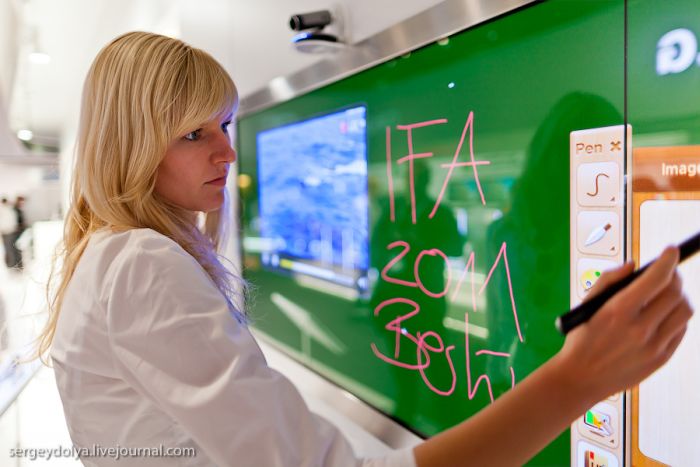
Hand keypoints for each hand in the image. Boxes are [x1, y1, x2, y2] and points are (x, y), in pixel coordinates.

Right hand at [553, 247, 692, 402]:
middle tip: (668, 273)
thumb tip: (633, 266)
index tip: (671, 251)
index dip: (668, 260)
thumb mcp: (586, 305)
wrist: (581, 377)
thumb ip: (609, 280)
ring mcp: (654, 345)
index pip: (656, 278)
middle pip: (676, 292)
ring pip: (685, 311)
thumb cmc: (581, 337)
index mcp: (618, 311)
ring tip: (668, 295)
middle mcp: (639, 328)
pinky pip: (681, 330)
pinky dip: (677, 317)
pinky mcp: (661, 358)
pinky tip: (664, 315)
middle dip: (674, 276)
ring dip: (680, 296)